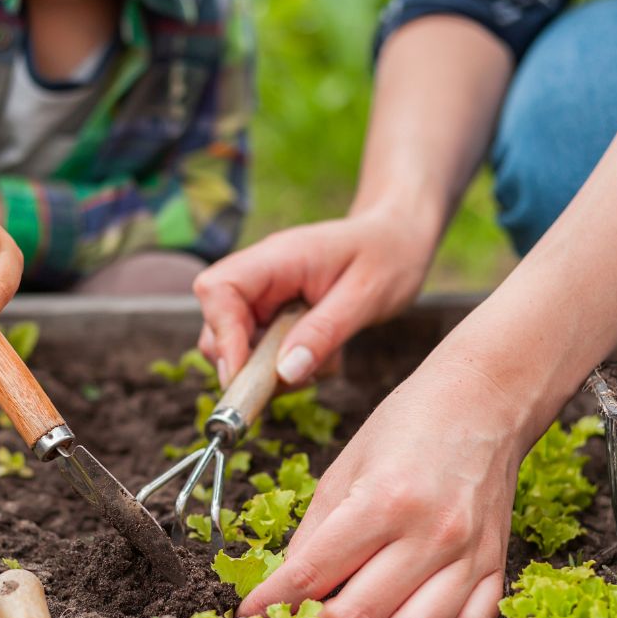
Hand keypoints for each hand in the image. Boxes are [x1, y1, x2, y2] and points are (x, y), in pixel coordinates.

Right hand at [194, 208, 433, 385]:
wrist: (399, 239)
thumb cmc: (387, 255)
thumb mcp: (366, 296)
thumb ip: (324, 333)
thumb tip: (284, 373)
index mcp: (276, 258)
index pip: (218, 291)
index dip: (222, 336)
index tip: (243, 376)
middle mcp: (260, 277)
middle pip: (217, 327)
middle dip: (247, 364)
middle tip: (294, 379)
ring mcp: (265, 298)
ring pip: (238, 349)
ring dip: (273, 371)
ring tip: (324, 360)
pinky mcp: (275, 318)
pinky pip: (263, 355)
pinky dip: (289, 369)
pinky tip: (325, 355)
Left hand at [238, 359, 527, 617]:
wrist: (484, 400)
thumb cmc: (408, 425)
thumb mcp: (344, 467)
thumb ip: (313, 533)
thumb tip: (285, 587)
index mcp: (382, 501)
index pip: (312, 575)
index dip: (271, 605)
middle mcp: (430, 534)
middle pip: (359, 617)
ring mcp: (470, 554)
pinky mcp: (496, 565)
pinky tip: (404, 616)